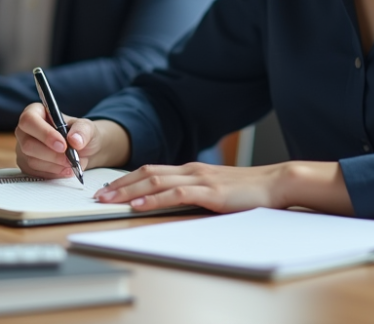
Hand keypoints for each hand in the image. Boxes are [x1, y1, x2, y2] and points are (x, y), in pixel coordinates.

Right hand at [14, 103, 128, 177]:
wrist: (82, 150)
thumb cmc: (80, 133)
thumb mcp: (87, 127)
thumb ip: (82, 130)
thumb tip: (74, 140)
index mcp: (36, 112)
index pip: (29, 120)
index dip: (44, 133)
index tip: (63, 145)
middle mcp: (25, 130)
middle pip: (28, 144)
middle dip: (52, 154)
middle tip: (70, 159)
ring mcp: (24, 149)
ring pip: (32, 161)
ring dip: (55, 165)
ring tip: (73, 163)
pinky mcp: (27, 165)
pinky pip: (36, 173)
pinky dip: (54, 173)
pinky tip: (66, 170)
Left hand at [95, 161, 354, 215]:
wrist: (275, 183)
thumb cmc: (248, 190)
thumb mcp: (215, 189)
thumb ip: (194, 192)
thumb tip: (171, 201)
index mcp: (191, 169)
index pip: (152, 170)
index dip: (128, 178)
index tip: (108, 187)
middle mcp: (191, 170)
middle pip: (147, 173)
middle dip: (120, 184)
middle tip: (98, 194)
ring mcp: (199, 179)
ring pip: (156, 181)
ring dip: (130, 191)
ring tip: (110, 200)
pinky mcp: (209, 192)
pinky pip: (175, 194)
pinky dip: (154, 199)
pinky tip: (140, 205)